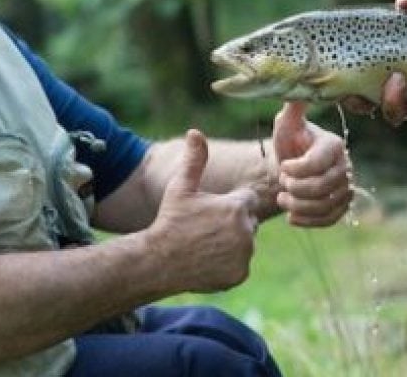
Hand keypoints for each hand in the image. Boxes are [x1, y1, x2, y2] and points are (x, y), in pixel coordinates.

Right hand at [147, 129, 258, 292]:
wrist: (158, 262)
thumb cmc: (170, 221)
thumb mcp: (181, 188)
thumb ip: (194, 160)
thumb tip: (195, 132)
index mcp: (236, 207)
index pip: (248, 200)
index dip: (229, 204)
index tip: (210, 211)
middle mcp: (246, 232)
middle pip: (249, 222)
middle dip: (232, 223)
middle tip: (205, 230)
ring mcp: (244, 255)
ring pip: (246, 243)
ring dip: (232, 243)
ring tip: (205, 245)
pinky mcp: (240, 275)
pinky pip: (240, 264)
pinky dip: (229, 264)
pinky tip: (208, 261)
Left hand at [272, 102, 352, 226]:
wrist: (292, 167)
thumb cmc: (289, 143)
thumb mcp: (286, 125)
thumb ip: (292, 110)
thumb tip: (296, 88)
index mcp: (333, 145)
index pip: (318, 162)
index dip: (296, 169)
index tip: (283, 166)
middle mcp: (345, 166)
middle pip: (323, 187)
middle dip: (296, 188)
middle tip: (281, 183)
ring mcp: (345, 187)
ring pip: (326, 205)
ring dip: (299, 207)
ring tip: (283, 199)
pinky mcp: (342, 206)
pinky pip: (330, 219)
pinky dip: (308, 221)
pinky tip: (291, 216)